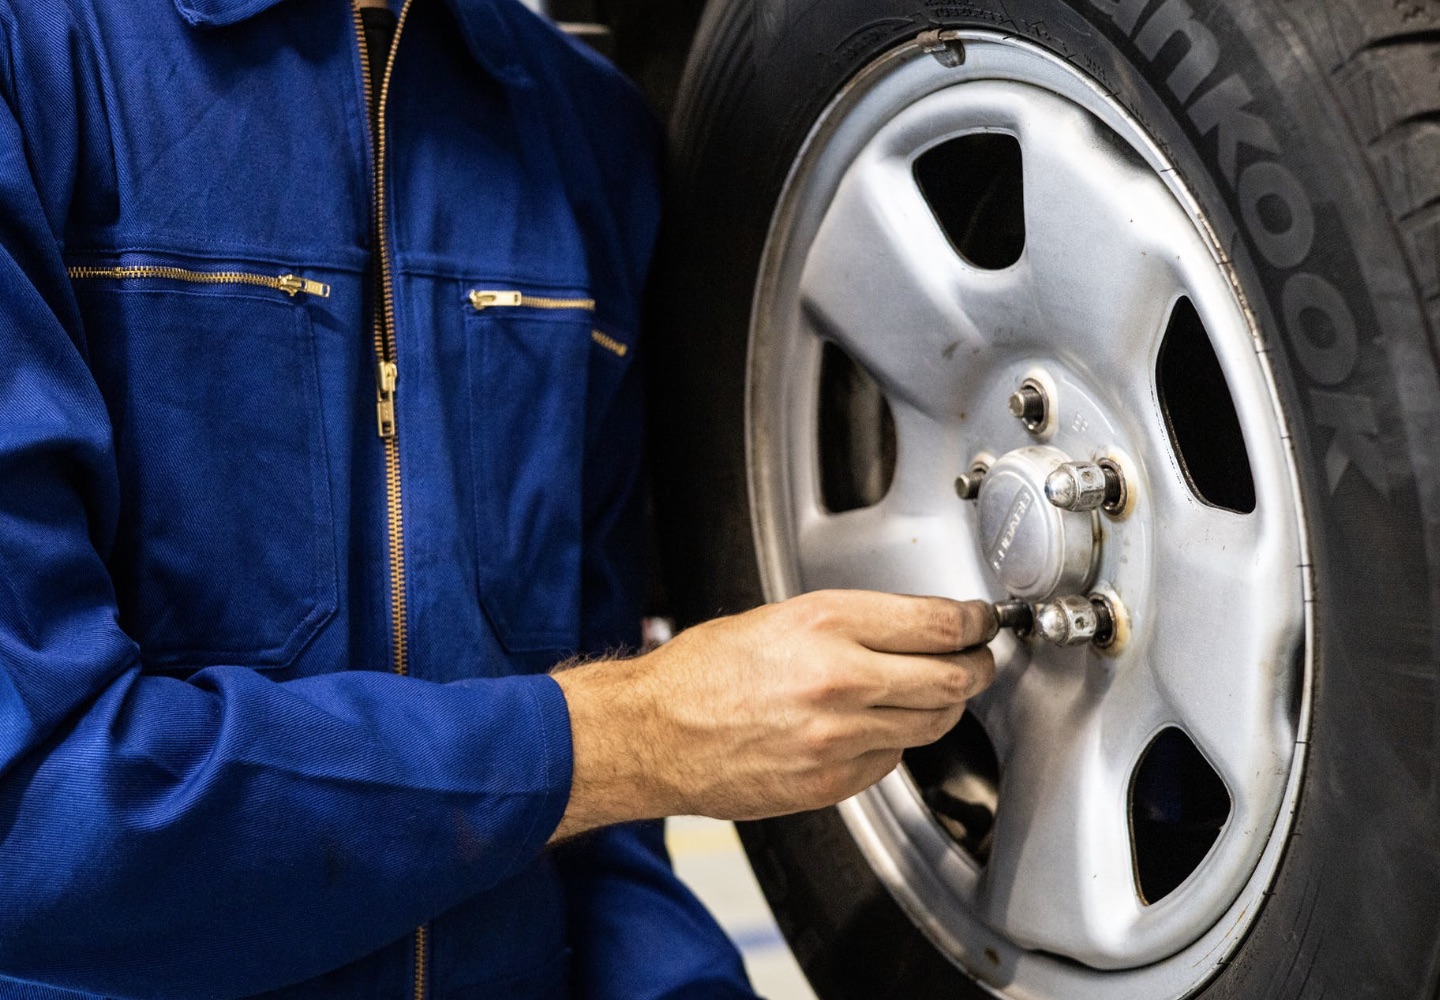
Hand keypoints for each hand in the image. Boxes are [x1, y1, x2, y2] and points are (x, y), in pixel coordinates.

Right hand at [550, 590, 996, 838]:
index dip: (974, 622)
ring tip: (936, 692)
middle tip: (979, 659)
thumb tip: (913, 627)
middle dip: (977, 666)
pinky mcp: (831, 783)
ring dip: (944, 706)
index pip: (938, 622)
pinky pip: (892, 759)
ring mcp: (838, 738)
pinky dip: (895, 741)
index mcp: (825, 624)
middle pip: (952, 677)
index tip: (980, 622)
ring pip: (931, 724)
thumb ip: (851, 623)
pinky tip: (874, 727)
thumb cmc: (701, 673)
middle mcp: (839, 680)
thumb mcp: (778, 617)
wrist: (653, 733)